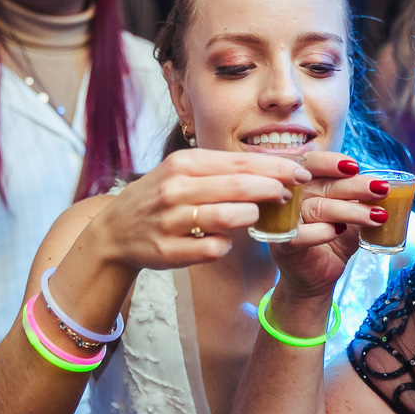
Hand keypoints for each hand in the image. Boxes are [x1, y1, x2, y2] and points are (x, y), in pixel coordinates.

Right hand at [91, 149, 308, 271]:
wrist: (114, 232)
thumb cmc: (160, 197)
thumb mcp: (183, 172)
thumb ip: (222, 170)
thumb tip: (272, 169)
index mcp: (183, 164)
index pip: (240, 162)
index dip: (276, 167)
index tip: (300, 172)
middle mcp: (176, 189)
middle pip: (240, 187)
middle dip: (273, 189)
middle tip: (290, 194)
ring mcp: (171, 221)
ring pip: (230, 217)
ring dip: (252, 218)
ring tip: (254, 216)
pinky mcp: (169, 251)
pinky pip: (214, 249)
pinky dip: (226, 245)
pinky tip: (223, 240)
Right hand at [269, 151, 386, 298]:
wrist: (317, 276)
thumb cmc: (331, 239)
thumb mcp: (348, 212)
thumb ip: (355, 195)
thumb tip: (381, 183)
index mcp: (300, 184)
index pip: (310, 164)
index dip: (330, 162)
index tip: (355, 166)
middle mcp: (287, 199)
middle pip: (320, 185)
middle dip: (354, 186)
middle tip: (381, 189)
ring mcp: (282, 222)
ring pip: (317, 208)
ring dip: (351, 211)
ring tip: (378, 216)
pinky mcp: (283, 245)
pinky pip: (302, 234)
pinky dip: (324, 231)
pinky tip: (341, 231)